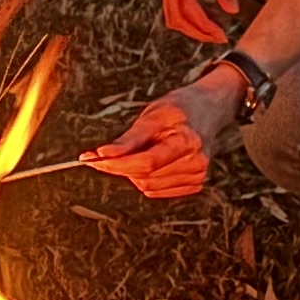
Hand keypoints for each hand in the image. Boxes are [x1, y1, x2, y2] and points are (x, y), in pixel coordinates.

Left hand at [88, 81, 234, 202]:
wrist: (208, 110)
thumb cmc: (178, 109)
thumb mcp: (152, 114)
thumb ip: (129, 138)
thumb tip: (102, 154)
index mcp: (187, 141)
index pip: (146, 163)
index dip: (116, 164)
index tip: (91, 159)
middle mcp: (196, 162)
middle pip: (145, 177)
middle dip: (120, 167)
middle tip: (103, 154)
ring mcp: (198, 176)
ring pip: (148, 187)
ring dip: (133, 174)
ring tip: (138, 151)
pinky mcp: (195, 184)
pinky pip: (157, 190)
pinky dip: (146, 179)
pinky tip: (151, 161)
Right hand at [159, 0, 246, 42]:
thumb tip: (230, 11)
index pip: (188, 6)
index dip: (204, 25)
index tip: (222, 34)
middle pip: (175, 16)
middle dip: (197, 32)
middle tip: (220, 37)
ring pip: (170, 14)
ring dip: (190, 28)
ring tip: (214, 30)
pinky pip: (171, 6)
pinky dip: (186, 18)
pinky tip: (206, 17)